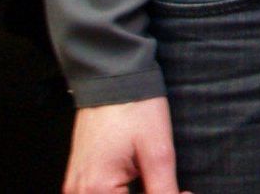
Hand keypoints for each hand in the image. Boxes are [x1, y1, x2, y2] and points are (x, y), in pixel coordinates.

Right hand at [62, 98, 189, 193]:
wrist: (111, 78)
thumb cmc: (134, 108)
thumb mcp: (157, 151)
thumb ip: (163, 189)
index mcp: (97, 190)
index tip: (184, 193)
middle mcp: (80, 193)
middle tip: (174, 189)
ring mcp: (76, 187)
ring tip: (158, 184)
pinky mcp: (79, 179)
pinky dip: (121, 193)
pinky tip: (141, 183)